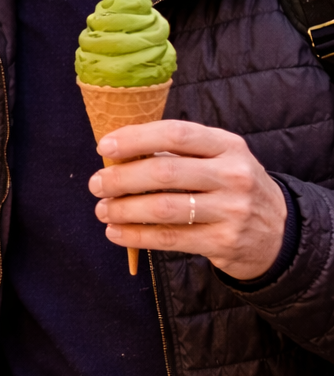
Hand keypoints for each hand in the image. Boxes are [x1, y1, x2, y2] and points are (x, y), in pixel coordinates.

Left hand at [89, 120, 287, 280]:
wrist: (279, 233)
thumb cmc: (230, 187)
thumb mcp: (218, 159)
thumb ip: (177, 152)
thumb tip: (117, 154)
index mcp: (227, 145)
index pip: (175, 133)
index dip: (135, 138)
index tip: (105, 146)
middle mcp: (233, 175)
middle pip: (164, 172)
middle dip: (121, 178)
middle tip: (96, 184)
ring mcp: (232, 210)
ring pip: (163, 208)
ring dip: (123, 209)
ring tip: (102, 210)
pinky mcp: (224, 242)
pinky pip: (170, 238)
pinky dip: (136, 235)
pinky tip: (116, 232)